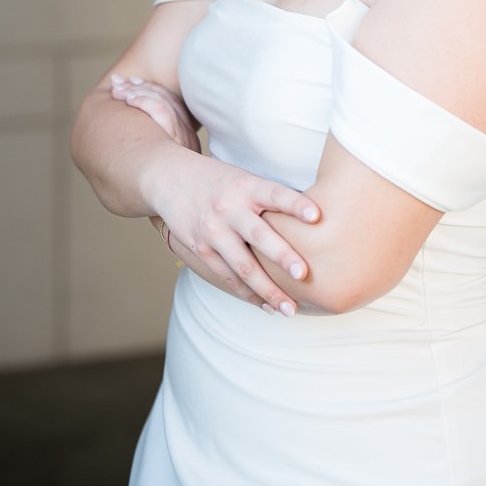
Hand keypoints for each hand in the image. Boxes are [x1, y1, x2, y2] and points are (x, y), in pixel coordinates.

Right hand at [109, 75, 320, 315]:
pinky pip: (227, 276)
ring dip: (267, 289)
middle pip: (259, 235)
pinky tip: (266, 306)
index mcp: (246, 186)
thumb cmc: (220, 180)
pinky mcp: (200, 248)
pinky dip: (248, 293)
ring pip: (242, 265)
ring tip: (290, 308)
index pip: (275, 194)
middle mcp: (229, 208)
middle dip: (282, 256)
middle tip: (303, 274)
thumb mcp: (244, 177)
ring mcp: (213, 230)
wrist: (169, 178)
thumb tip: (315, 217)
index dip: (296, 204)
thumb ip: (270, 197)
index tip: (316, 215)